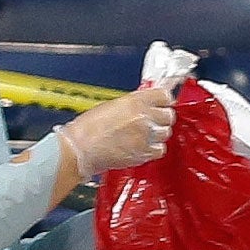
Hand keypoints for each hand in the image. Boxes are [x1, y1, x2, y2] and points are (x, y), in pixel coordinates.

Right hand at [58, 87, 175, 177]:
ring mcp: (146, 136)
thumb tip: (144, 103)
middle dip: (161, 118)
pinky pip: (160, 150)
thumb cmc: (88, 129)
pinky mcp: (144, 153)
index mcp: (135, 101)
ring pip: (165, 133)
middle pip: (168, 115)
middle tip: (151, 121)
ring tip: (143, 136)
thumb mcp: (111, 105)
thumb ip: (133, 103)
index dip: (163, 101)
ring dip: (157, 134)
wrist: (81, 149)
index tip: (161, 104)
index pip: (165, 95)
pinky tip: (142, 147)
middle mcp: (144, 117)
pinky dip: (153, 149)